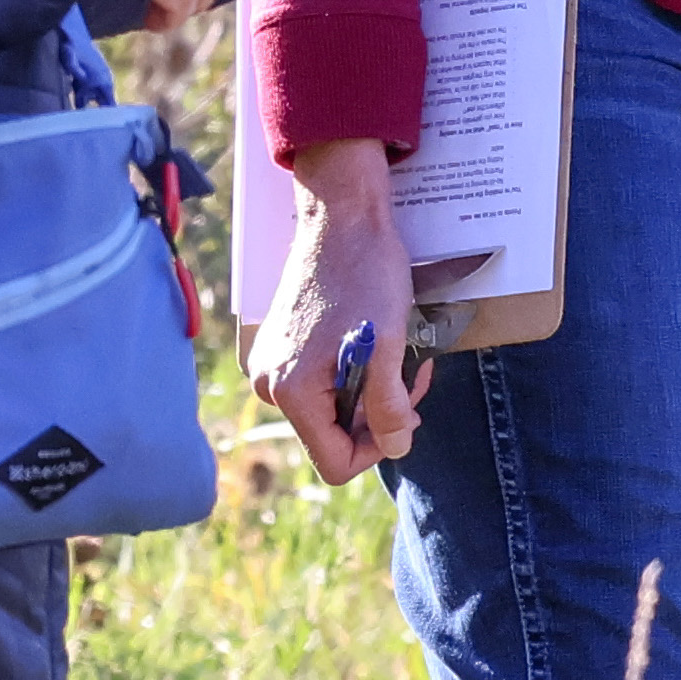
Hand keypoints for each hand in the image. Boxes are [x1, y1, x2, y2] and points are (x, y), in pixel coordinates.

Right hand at [252, 139, 421, 483]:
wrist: (341, 217)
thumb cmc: (366, 275)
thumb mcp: (389, 346)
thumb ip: (389, 407)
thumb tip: (396, 448)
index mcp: (291, 391)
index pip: (336, 462)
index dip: (378, 447)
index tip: (405, 410)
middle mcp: (269, 385)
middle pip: (333, 436)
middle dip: (378, 415)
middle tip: (411, 375)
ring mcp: (272, 365)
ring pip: (331, 410)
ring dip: (370, 393)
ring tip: (398, 354)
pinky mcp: (281, 347)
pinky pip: (321, 383)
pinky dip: (353, 373)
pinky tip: (374, 343)